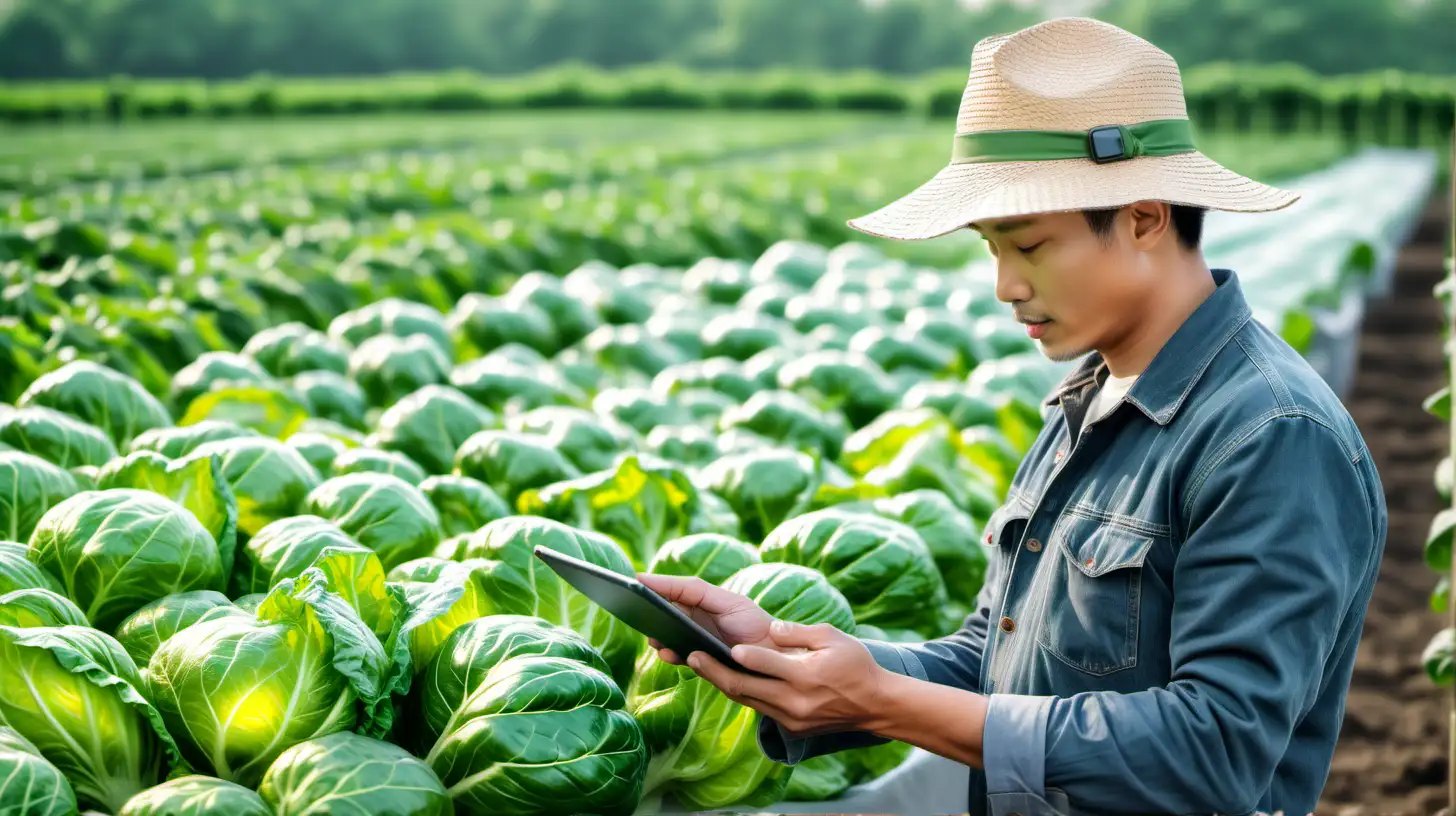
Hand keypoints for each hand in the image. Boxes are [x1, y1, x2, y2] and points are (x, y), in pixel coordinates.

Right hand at [635, 573, 777, 663]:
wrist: (776, 659)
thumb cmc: (754, 623)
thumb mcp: (728, 602)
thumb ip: (697, 591)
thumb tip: (661, 582)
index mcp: (701, 601)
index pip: (673, 590)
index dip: (655, 585)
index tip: (634, 580)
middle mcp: (695, 621)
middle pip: (665, 613)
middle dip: (650, 612)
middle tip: (636, 609)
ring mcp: (695, 642)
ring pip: (668, 637)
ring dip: (658, 637)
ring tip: (652, 635)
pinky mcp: (699, 664)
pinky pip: (679, 658)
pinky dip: (670, 655)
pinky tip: (667, 653)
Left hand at [684, 619, 893, 737]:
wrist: (876, 705)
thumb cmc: (856, 665)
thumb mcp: (833, 638)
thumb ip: (799, 632)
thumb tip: (772, 630)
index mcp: (805, 676)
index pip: (765, 664)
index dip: (743, 655)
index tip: (723, 645)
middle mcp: (793, 701)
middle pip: (743, 688)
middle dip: (714, 671)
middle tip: (691, 656)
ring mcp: (790, 718)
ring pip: (746, 700)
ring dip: (721, 682)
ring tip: (698, 664)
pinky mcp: (790, 727)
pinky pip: (758, 707)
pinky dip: (741, 692)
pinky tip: (725, 678)